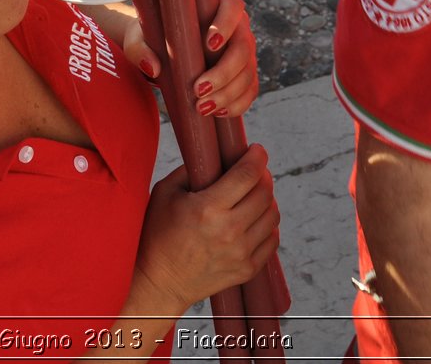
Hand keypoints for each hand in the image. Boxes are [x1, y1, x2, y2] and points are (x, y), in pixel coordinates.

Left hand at [123, 0, 258, 118]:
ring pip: (248, 72)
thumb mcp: (139, 40)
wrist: (161, 53)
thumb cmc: (152, 38)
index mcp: (216, 6)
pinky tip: (217, 111)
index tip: (210, 44)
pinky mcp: (244, 74)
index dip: (226, 24)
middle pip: (243, 47)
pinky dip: (237, 104)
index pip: (232, 7)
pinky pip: (249, 90)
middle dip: (224, 72)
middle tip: (198, 89)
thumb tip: (153, 67)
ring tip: (202, 107)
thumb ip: (140, 49)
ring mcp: (243, 52)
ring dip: (228, 93)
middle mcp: (237, 27)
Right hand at [132, 145, 280, 312]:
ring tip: (255, 195)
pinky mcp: (246, 270)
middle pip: (264, 193)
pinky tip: (256, 219)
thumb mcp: (165, 193)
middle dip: (263, 175)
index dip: (257, 157)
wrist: (159, 282)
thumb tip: (215, 156)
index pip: (247, 175)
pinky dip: (268, 225)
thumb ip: (190, 170)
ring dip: (268, 199)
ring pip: (272, 216)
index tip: (257, 150)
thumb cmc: (157, 234)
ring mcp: (240, 253)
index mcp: (208, 208)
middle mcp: (229, 230)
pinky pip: (272, 240)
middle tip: (255, 171)